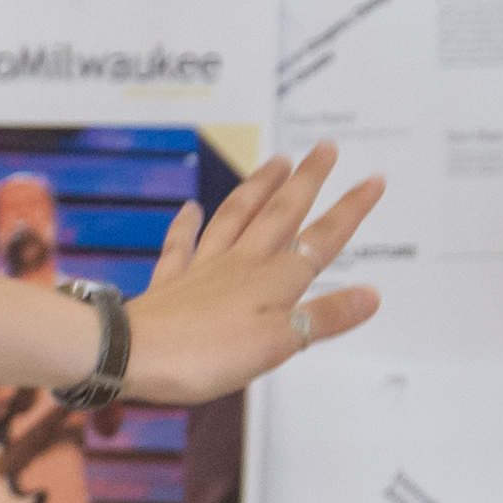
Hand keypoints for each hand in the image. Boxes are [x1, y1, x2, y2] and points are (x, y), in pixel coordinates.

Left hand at [118, 142, 383, 406]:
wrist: (130, 354)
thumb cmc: (205, 355)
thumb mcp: (278, 344)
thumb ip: (324, 318)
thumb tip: (372, 295)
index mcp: (274, 280)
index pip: (322, 239)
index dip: (350, 210)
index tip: (373, 178)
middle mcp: (241, 265)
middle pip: (280, 214)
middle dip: (307, 180)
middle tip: (324, 148)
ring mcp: (202, 269)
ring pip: (236, 217)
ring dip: (258, 187)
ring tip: (275, 161)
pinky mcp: (170, 283)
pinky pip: (180, 246)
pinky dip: (187, 225)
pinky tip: (190, 208)